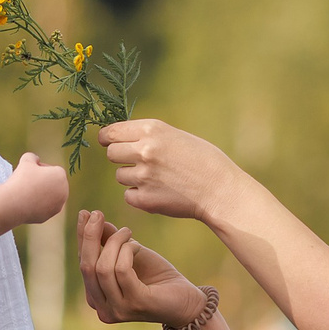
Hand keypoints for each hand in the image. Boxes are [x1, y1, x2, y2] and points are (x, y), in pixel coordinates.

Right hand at [5, 152, 68, 225]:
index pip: (52, 169)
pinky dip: (37, 204)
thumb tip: (35, 159)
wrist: (12, 203)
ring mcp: (57, 205)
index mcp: (60, 176)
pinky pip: (43, 207)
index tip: (29, 171)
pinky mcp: (49, 216)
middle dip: (43, 182)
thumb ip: (33, 157)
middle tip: (28, 181)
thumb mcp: (25, 160)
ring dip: (41, 193)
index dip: (40, 169)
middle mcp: (64, 191)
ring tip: (27, 192)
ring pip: (49, 196)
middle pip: (53, 183)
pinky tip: (26, 202)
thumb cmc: (21, 180)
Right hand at [77, 209, 207, 325]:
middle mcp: (102, 309)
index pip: (84, 264)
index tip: (85, 213)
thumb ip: (110, 242)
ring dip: (114, 243)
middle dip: (90, 237)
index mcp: (97, 298)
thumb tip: (91, 219)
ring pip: (102, 268)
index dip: (82, 238)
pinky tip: (137, 245)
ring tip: (127, 231)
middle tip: (97, 214)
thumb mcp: (130, 255)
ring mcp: (118, 309)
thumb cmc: (158, 278)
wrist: (187, 301)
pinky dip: (127, 251)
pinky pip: (121, 270)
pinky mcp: (135, 304)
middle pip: (87, 267)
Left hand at [101, 119, 240, 220]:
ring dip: (133, 177)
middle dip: (121, 157)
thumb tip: (121, 138)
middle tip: (138, 162)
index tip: (108, 142)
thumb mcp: (177, 136)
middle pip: (111, 153)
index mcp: (152, 130)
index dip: (107, 138)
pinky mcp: (145, 200)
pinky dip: (140, 196)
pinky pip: (129, 195)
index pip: (111, 132)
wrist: (221, 190)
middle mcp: (145, 151)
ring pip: (120, 176)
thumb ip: (149, 136)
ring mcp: (144, 176)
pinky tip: (160, 193)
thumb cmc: (204, 160)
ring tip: (158, 179)